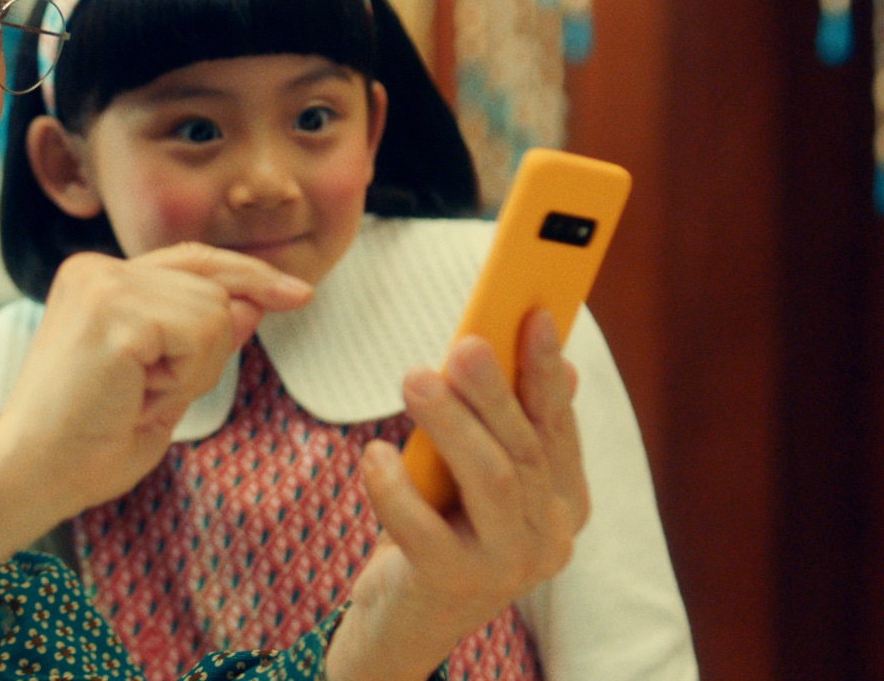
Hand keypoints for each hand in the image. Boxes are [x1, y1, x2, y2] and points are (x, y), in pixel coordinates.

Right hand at [0, 243, 311, 574]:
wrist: (29, 475)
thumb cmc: (87, 444)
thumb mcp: (162, 386)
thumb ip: (201, 341)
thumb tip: (251, 304)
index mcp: (99, 279)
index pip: (193, 260)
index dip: (249, 276)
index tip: (298, 294)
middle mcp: (97, 268)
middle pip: (213, 287)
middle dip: (206, 354)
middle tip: (145, 397)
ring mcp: (103, 284)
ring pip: (215, 311)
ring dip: (193, 370)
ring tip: (136, 398)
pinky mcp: (114, 311)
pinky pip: (201, 334)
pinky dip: (184, 378)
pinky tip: (135, 398)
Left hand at [325, 309, 589, 680]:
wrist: (403, 622)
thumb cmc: (439, 531)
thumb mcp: (475, 478)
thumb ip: (507, 430)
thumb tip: (554, 360)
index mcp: (563, 503)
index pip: (558, 427)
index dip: (546, 372)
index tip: (534, 314)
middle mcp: (549, 537)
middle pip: (526, 450)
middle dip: (496, 392)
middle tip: (464, 343)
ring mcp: (506, 566)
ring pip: (492, 480)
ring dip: (452, 424)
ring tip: (414, 379)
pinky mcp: (452, 584)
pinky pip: (422, 526)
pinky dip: (393, 484)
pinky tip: (372, 453)